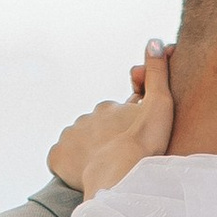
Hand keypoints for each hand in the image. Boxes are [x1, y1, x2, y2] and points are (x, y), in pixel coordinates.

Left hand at [48, 39, 174, 195]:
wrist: (121, 175)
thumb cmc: (145, 143)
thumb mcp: (160, 103)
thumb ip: (157, 73)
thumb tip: (153, 41)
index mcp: (108, 108)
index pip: (115, 116)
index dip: (125, 129)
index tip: (132, 144)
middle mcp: (85, 117)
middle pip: (96, 130)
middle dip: (105, 141)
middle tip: (119, 160)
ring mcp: (69, 136)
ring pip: (78, 143)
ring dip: (88, 153)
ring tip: (103, 171)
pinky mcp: (57, 156)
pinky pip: (60, 159)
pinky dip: (69, 165)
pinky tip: (83, 174)